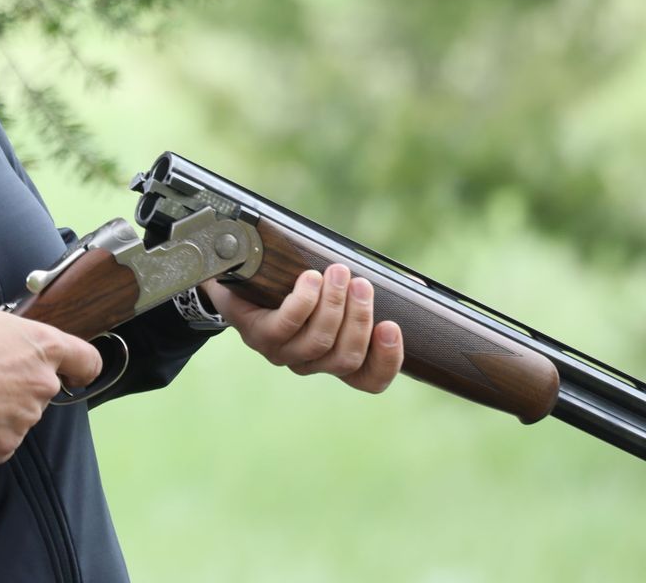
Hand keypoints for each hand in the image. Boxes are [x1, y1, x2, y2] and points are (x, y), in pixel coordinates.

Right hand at [0, 286, 101, 465]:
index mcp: (43, 346)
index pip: (88, 361)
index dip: (81, 367)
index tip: (73, 372)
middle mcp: (42, 385)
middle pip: (43, 388)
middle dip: (19, 385)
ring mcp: (25, 420)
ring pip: (19, 415)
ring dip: (1, 408)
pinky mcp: (4, 447)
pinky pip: (0, 440)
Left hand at [201, 264, 403, 393]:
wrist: (235, 278)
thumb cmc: (291, 285)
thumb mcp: (333, 291)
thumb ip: (366, 292)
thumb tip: (418, 285)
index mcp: (333, 359)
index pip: (368, 380)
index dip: (386, 361)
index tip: (393, 327)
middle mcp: (309, 362)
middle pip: (346, 356)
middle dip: (360, 319)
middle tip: (362, 284)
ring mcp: (282, 352)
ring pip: (319, 341)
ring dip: (334, 306)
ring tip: (339, 273)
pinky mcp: (258, 335)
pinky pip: (286, 324)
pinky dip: (304, 301)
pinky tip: (310, 279)